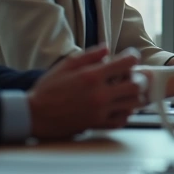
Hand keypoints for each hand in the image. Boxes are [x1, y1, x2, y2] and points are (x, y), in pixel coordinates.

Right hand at [26, 45, 144, 139]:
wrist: (35, 115)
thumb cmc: (48, 89)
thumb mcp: (66, 65)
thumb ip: (89, 56)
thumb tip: (107, 48)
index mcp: (92, 76)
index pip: (127, 63)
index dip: (133, 56)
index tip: (130, 57)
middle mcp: (99, 94)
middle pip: (136, 85)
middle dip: (138, 78)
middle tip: (131, 76)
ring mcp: (100, 111)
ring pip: (133, 104)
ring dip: (135, 96)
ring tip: (127, 91)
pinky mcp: (97, 124)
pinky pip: (122, 120)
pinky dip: (125, 113)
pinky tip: (119, 107)